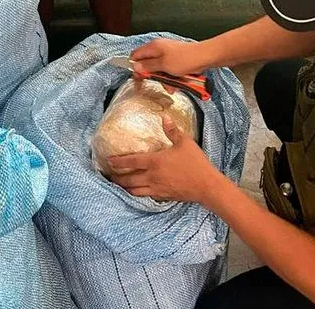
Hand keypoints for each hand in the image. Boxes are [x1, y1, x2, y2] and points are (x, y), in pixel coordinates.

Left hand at [108, 117, 222, 203]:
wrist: (206, 186)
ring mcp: (156, 188)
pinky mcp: (163, 196)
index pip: (131, 162)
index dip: (118, 162)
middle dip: (117, 178)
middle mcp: (152, 177)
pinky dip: (137, 194)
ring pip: (134, 191)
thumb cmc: (195, 163)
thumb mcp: (185, 142)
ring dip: (124, 188)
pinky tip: (136, 192)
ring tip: (118, 185)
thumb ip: (172, 131)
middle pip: (128, 179)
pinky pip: (145, 196)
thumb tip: (164, 117)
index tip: (108, 161)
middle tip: (109, 176)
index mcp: (155, 162)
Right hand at [130, 38, 208, 75]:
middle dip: (153, 75)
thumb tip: (135, 67)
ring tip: (172, 85)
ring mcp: (168, 54)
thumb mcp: (163, 65)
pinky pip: (169, 70)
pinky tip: (178, 82)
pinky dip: (172, 77)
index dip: (135, 67)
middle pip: (148, 64)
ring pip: (159, 69)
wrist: (205, 57)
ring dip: (164, 79)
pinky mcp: (176, 60)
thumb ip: (148, 66)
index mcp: (153, 47)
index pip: (136, 55)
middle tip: (158, 81)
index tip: (139, 77)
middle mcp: (159, 49)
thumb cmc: (186, 59)